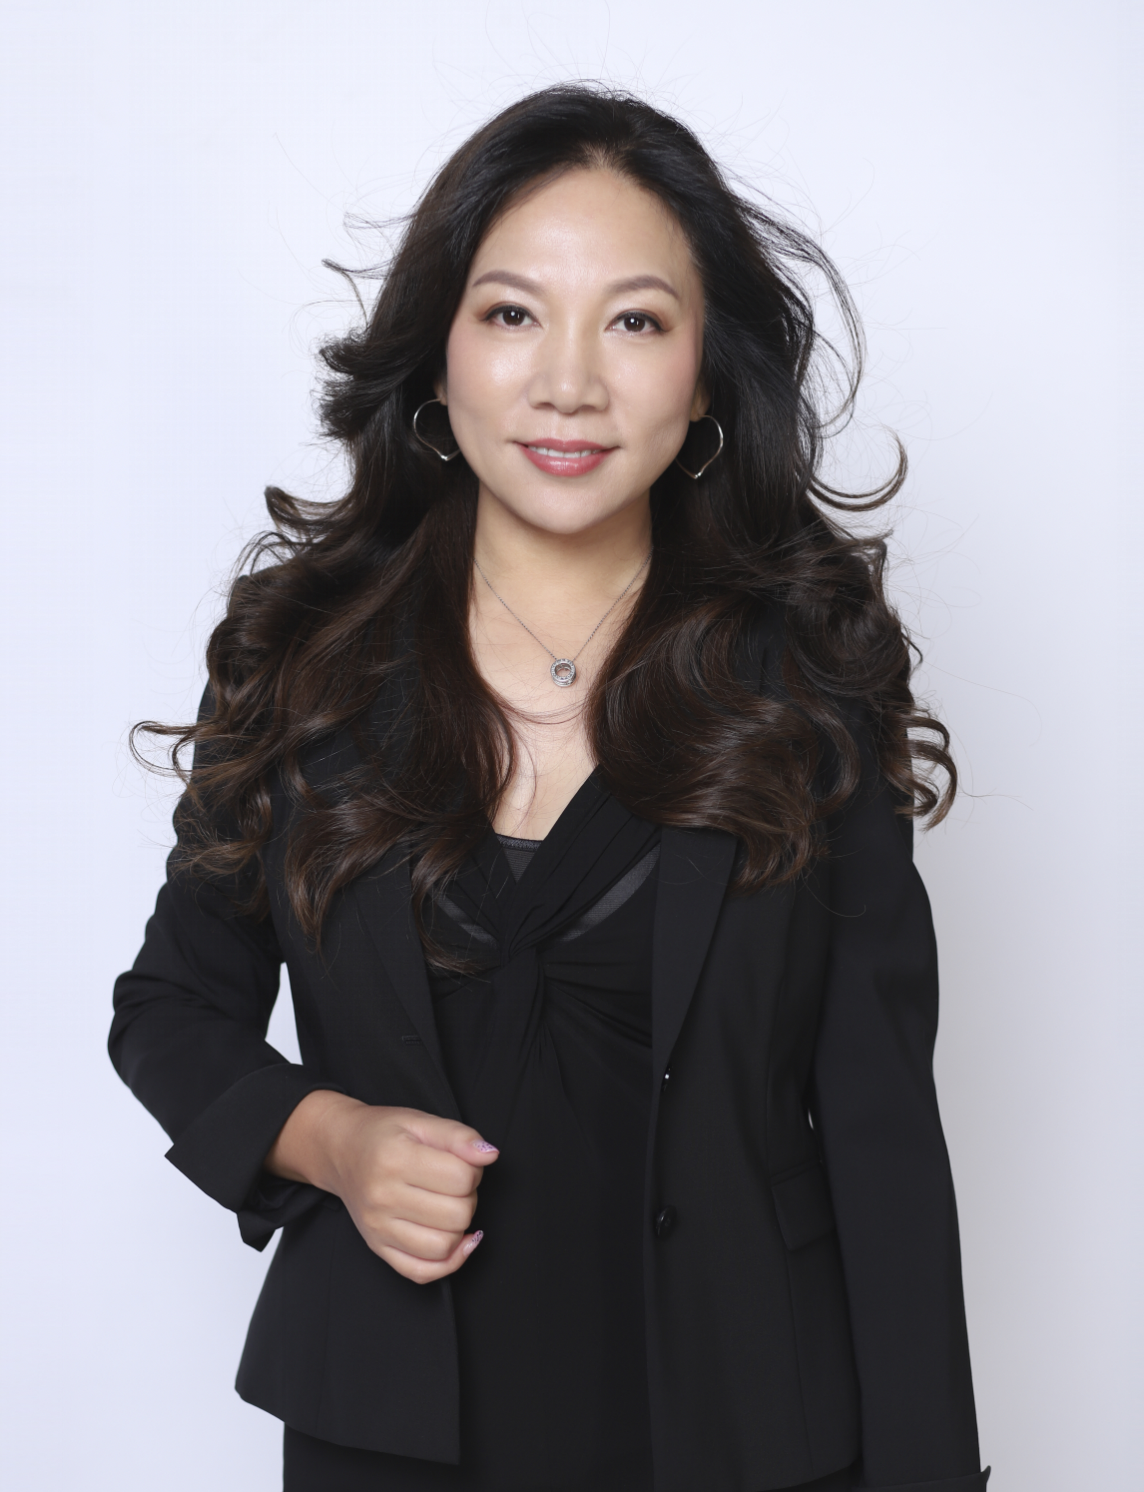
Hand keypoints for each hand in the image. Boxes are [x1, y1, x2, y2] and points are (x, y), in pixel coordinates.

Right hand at [265, 1092, 498, 1283]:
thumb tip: (489, 1155)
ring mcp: (378, 1227)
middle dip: (468, 1197)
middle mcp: (382, 1197)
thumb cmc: (383, 1134)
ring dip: (459, 1227)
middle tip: (454, 1183)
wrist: (341, 1151)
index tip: (462, 1162)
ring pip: (443, 1246)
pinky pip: (421, 1272)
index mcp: (394, 1158)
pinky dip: (448, 1262)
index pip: (461, 1177)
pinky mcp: (378, 1247)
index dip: (473, 1169)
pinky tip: (456, 1241)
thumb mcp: (420, 1121)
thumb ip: (458, 1136)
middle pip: (457, 1214)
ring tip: (449, 1206)